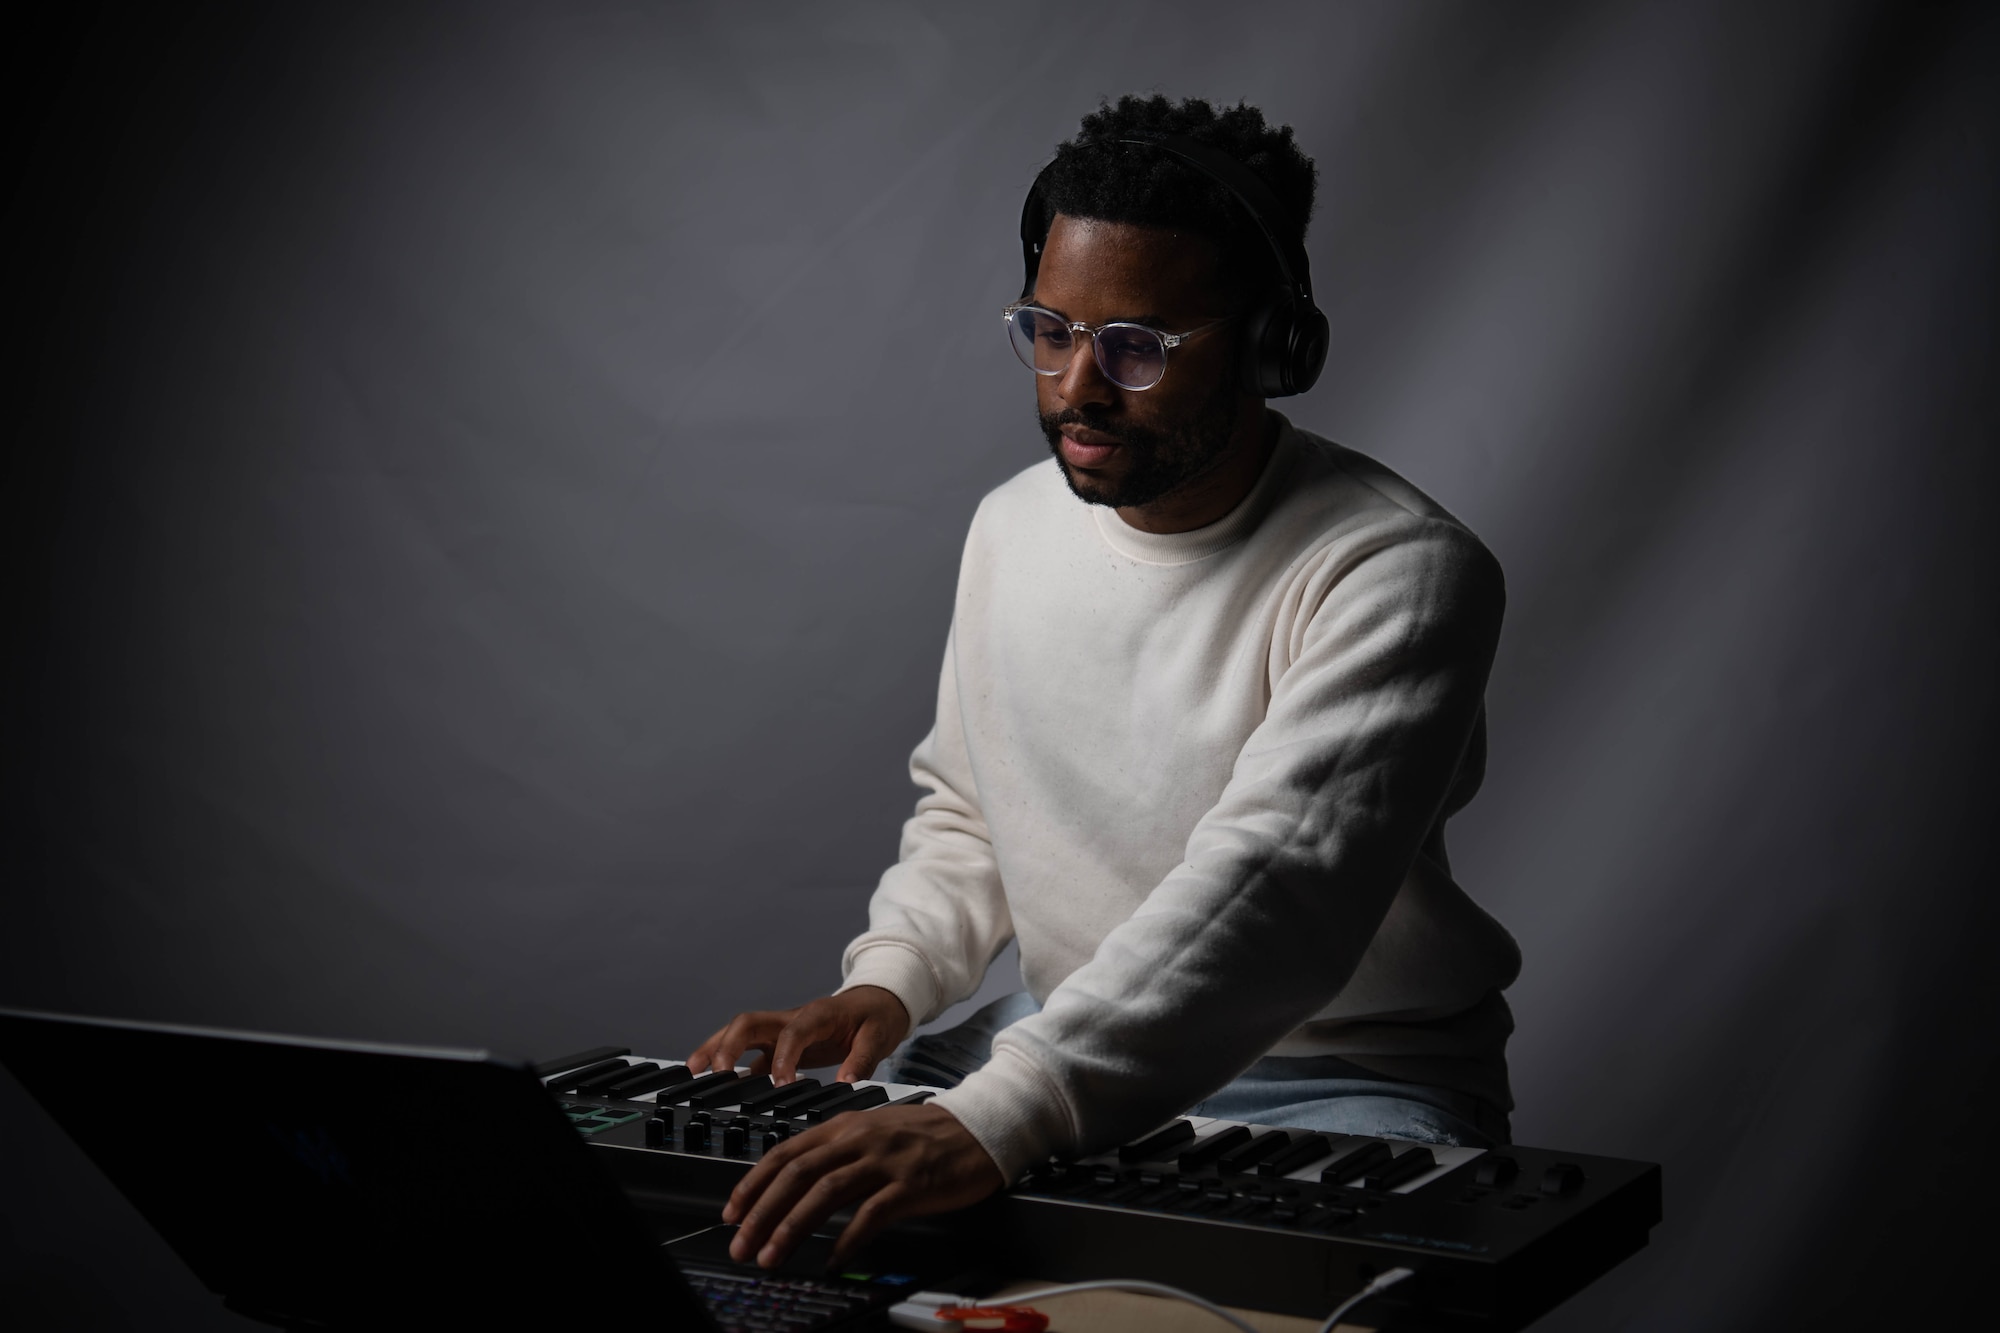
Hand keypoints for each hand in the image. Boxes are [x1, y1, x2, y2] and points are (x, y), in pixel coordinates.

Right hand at [687, 986, 910, 1084]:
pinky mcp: (781, 1043)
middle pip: (749, 1023)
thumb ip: (862, 1060)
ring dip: (716, 1049)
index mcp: (818, 1013)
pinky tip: (718, 1085)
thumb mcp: (880, 1036)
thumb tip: (846, 1084)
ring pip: (741, 1035)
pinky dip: (733, 1067)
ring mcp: (783, 1030)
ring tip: (693, 1072)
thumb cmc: (878, 1015)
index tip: (780, 1085)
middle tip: (715, 1074)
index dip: (782, 1058)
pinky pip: (751, 1054)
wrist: (881, 1000)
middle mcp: (793, 1018)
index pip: (791, 1032)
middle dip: (727, 1045)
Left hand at [722, 1104, 1004, 1267]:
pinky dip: (846, 1240)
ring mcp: (884, 1160)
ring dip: (791, 1227)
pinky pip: (870, 1214)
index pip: (786, 1152)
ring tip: (772, 1256)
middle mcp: (859, 1139)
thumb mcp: (874, 1132)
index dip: (753, 1183)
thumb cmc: (927, 1135)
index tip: (733, 1212)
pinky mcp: (910, 1184)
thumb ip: (837, 1153)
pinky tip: (832, 1260)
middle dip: (762, 1212)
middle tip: (741, 1244)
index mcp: (846, 1125)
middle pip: (797, 1173)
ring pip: (825, 1192)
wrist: (980, 1128)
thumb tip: (797, 1185)